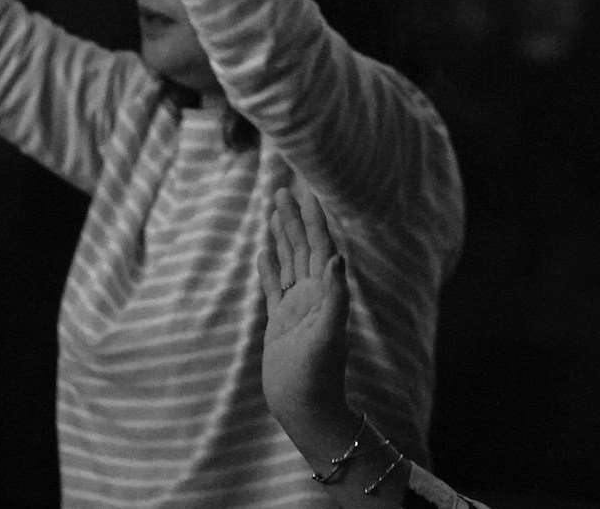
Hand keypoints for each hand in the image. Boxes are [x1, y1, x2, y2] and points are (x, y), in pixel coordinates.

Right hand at [257, 186, 353, 431]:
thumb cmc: (318, 377)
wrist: (306, 408)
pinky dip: (269, 266)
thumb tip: (337, 258)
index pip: (320, 247)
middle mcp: (313, 295)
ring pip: (288, 261)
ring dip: (282, 236)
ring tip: (273, 210)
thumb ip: (334, 297)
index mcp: (325, 294)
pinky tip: (263, 250)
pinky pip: (274, 285)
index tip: (307, 194)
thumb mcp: (327, 336)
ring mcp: (296, 307)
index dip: (314, 221)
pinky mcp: (280, 321)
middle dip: (293, 219)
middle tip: (281, 190)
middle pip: (303, 247)